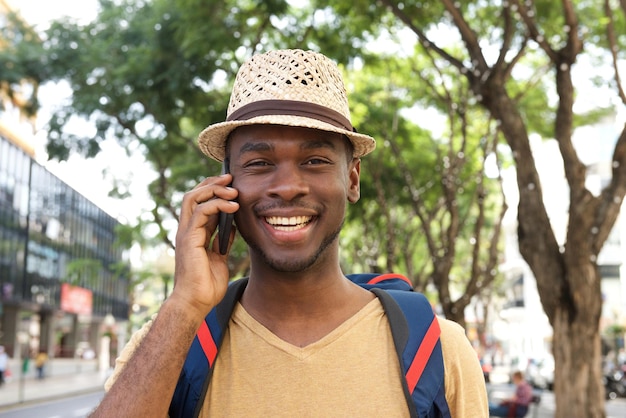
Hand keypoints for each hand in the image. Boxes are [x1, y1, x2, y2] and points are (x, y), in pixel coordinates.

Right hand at [172, 174, 238, 316]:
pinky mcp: (189, 239)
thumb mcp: (219, 258)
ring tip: (234, 191)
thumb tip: (232, 227)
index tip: (231, 184)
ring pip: (194, 198)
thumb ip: (222, 241)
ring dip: (215, 190)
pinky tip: (233, 207)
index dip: (213, 190)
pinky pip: (201, 212)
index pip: (199, 202)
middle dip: (212, 183)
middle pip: (193, 194)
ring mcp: (186, 234)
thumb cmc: (206, 286)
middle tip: (231, 178)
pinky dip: (218, 205)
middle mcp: (187, 230)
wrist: (196, 303)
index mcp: (194, 234)